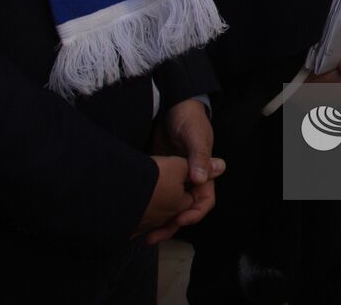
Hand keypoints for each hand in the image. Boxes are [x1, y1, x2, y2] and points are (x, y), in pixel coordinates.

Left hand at [148, 98, 224, 236]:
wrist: (172, 103)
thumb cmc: (188, 117)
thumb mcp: (195, 135)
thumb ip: (198, 157)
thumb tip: (199, 180)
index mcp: (205, 172)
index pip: (204, 200)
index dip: (193, 213)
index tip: (179, 219)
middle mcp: (190, 178)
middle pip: (184, 209)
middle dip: (171, 225)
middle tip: (153, 236)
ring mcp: (174, 177)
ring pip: (170, 205)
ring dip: (159, 220)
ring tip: (144, 234)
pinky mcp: (160, 175)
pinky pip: (157, 195)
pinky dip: (149, 206)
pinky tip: (136, 214)